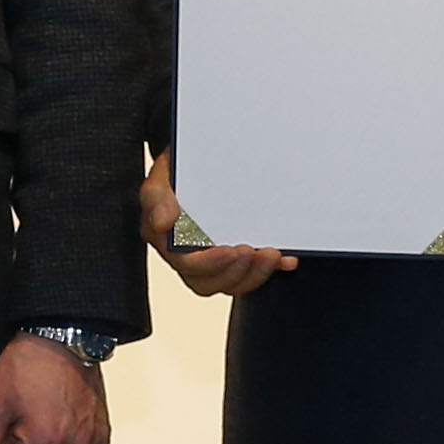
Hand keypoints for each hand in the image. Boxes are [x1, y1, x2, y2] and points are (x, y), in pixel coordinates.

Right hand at [143, 152, 293, 298]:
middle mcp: (188, 255)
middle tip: (253, 251)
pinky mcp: (236, 256)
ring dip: (254, 273)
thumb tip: (161, 223)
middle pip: (209, 282)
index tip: (230, 250)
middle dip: (236, 271)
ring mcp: (214, 257)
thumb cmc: (179, 171)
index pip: (185, 264)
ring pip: (231, 282)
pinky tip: (286, 260)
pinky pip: (252, 272)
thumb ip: (157, 198)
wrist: (197, 161)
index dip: (210, 263)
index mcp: (167, 240)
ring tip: (271, 254)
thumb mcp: (162, 176)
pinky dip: (271, 269)